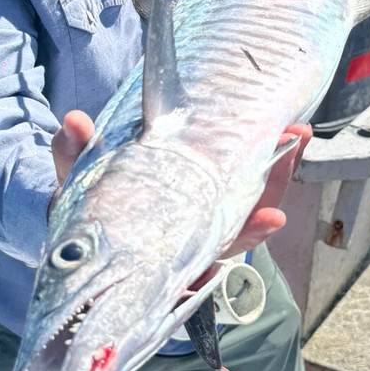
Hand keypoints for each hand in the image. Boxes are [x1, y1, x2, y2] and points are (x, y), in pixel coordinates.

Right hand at [50, 110, 310, 258]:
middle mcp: (195, 240)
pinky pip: (252, 184)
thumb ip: (74, 157)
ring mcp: (208, 219)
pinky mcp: (215, 198)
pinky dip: (270, 159)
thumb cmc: (86, 208)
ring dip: (278, 168)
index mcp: (165, 248)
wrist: (92, 217)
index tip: (273, 217)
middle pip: (247, 223)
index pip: (213, 247)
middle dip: (274, 187)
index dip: (246, 233)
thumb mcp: (75, 184)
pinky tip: (287, 133)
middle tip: (290, 149)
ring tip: (295, 132)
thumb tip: (75, 122)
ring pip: (254, 201)